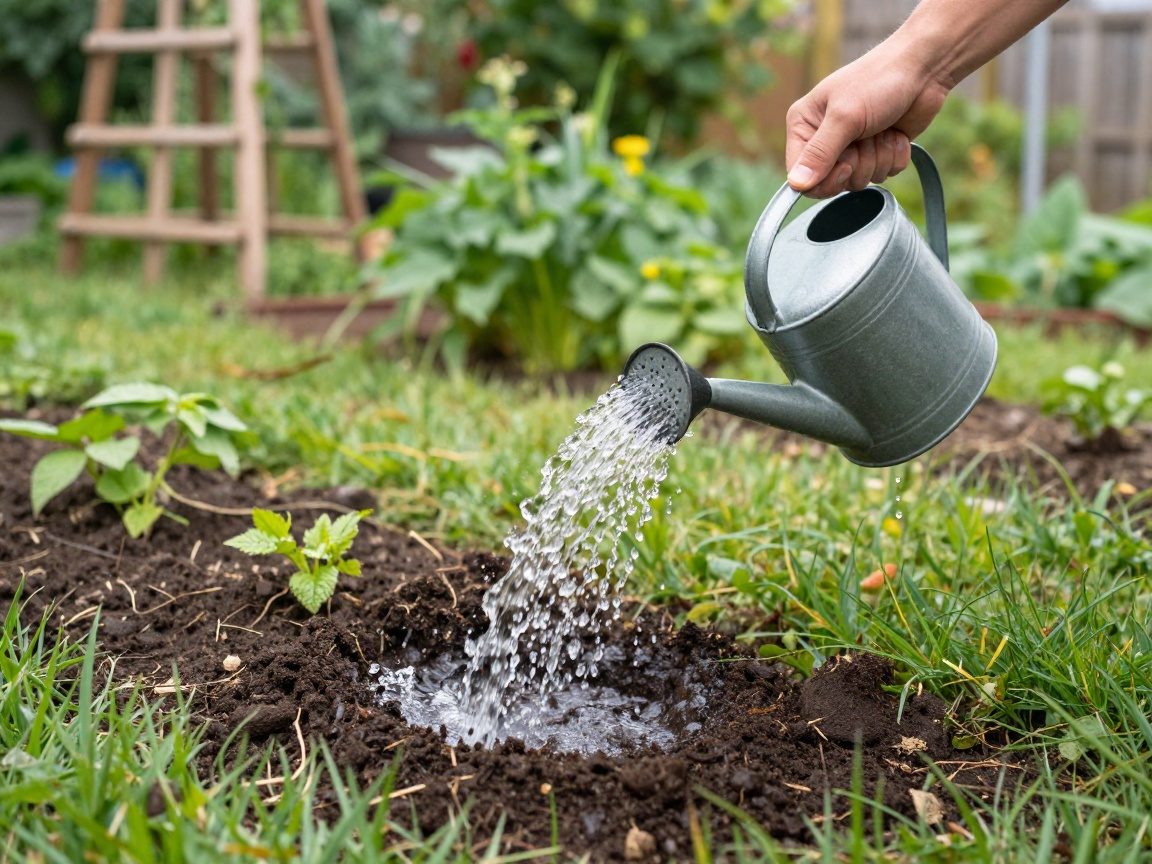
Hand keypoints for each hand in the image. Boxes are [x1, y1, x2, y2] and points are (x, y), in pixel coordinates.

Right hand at [785, 41, 951, 197]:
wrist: (923, 68)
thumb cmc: (879, 80)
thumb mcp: (845, 116)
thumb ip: (820, 153)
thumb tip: (796, 184)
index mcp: (804, 125)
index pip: (800, 175)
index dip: (824, 179)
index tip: (846, 166)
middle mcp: (824, 138)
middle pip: (832, 182)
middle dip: (858, 163)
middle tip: (868, 137)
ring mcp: (852, 146)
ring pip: (860, 180)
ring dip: (879, 158)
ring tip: (884, 130)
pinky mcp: (877, 151)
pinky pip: (883, 175)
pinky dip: (894, 156)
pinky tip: (896, 134)